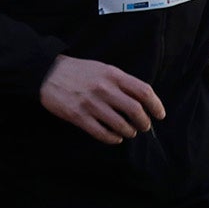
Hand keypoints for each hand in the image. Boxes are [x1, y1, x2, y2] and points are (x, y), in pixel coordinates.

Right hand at [40, 55, 165, 144]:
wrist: (48, 73)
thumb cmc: (80, 71)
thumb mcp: (104, 69)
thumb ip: (122, 82)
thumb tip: (142, 100)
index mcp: (114, 75)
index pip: (143, 91)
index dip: (156, 105)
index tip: (160, 115)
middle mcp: (105, 89)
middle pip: (135, 110)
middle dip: (144, 122)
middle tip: (145, 127)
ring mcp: (91, 104)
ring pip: (120, 125)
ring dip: (129, 132)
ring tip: (130, 132)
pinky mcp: (78, 116)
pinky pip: (101, 133)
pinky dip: (113, 139)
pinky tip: (116, 138)